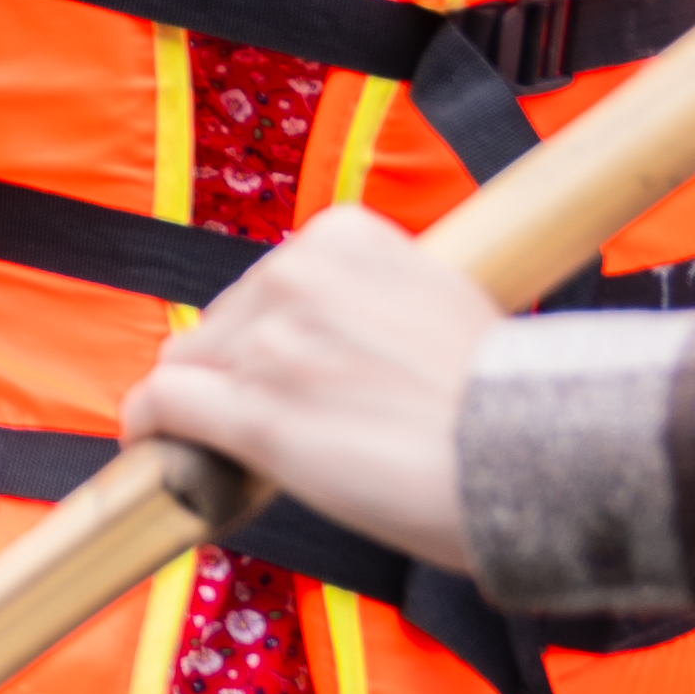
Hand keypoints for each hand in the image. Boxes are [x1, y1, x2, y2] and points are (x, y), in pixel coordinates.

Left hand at [116, 206, 497, 574]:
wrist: (542, 457)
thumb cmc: (507, 398)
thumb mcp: (440, 301)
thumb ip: (372, 300)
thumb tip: (337, 336)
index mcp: (346, 237)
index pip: (268, 282)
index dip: (270, 335)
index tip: (291, 370)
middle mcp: (299, 277)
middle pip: (223, 326)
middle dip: (239, 374)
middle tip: (289, 425)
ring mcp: (273, 345)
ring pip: (188, 366)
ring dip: (203, 407)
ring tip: (235, 450)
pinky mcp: (256, 414)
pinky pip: (163, 406)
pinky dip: (152, 428)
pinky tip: (158, 449)